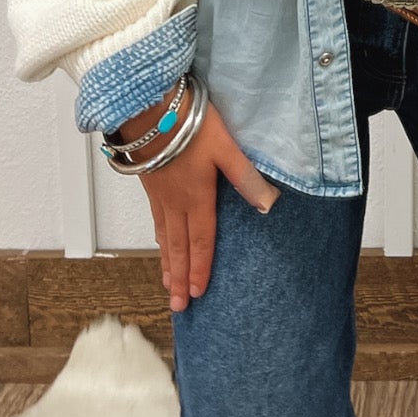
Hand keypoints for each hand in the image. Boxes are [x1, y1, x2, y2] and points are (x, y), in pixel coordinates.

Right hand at [120, 97, 279, 312]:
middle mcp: (176, 203)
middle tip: (177, 307)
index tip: (197, 293)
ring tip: (167, 284)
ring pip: (164, 236)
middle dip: (179, 278)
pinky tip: (160, 241)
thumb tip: (268, 205)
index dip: (200, 268)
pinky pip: (155, 221)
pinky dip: (159, 239)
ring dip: (167, 262)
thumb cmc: (190, 126)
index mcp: (197, 198)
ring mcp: (160, 195)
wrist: (149, 109)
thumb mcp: (226, 148)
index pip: (201, 241)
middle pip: (178, 247)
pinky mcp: (150, 183)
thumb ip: (246, 177)